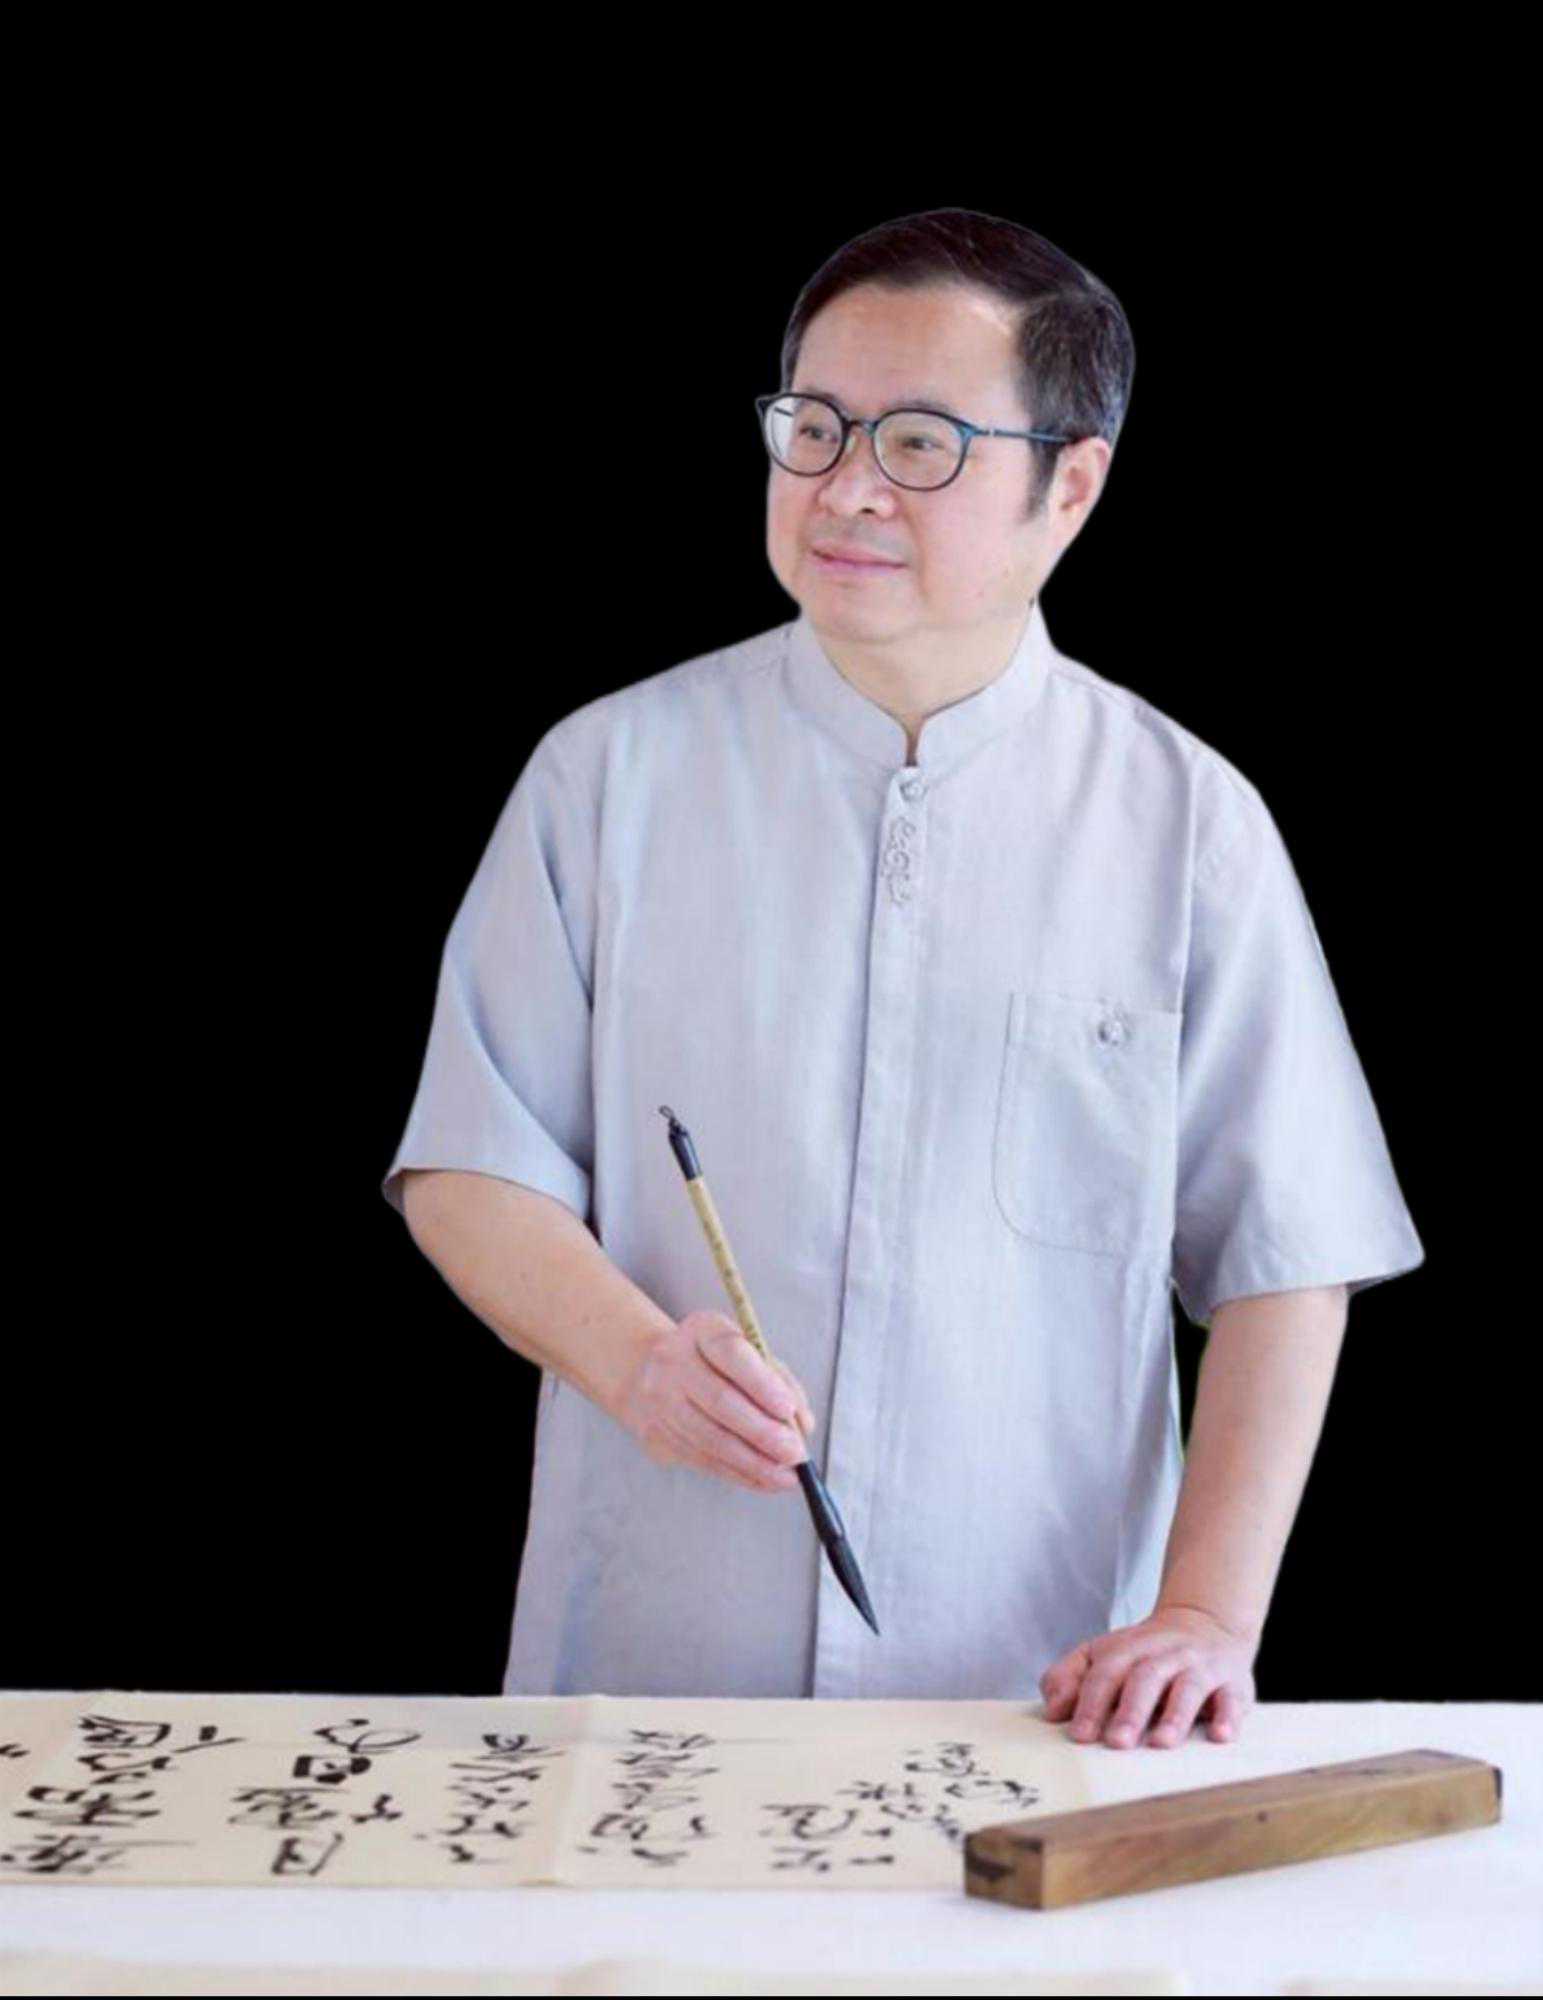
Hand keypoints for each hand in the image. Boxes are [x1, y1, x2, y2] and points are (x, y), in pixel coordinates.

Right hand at [616, 1310, 815, 1495]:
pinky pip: (703, 1460)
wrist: (651, 1372)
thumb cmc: (717, 1362)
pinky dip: (738, 1473)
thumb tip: (802, 1425)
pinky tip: (763, 1480)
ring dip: (754, 1462)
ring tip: (786, 1476)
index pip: (731, 1353)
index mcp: (702, 1330)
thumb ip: (781, 1382)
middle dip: (763, 1432)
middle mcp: (674, 1361)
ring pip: (711, 1438)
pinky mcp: (656, 1434)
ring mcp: (660, 1399)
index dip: (761, 1383)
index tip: (788, 1409)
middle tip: (795, 1453)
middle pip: (720, 1400)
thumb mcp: (750, 1353)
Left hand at [1040, 1606, 1258, 1749]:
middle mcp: (1164, 1655)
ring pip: (1188, 1687)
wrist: (1205, 1623)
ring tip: (1162, 1744)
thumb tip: (1052, 1711)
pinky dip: (1228, 1717)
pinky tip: (1220, 1736)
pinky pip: (1232, 1698)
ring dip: (1175, 1715)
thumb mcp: (1101, 1655)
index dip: (1091, 1703)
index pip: (1105, 1674)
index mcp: (1126, 1650)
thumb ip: (1069, 1678)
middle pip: (1145, 1679)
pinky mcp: (1232, 1682)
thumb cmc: (1143, 1654)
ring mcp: (1199, 1667)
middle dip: (1130, 1711)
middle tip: (1116, 1743)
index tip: (1079, 1735)